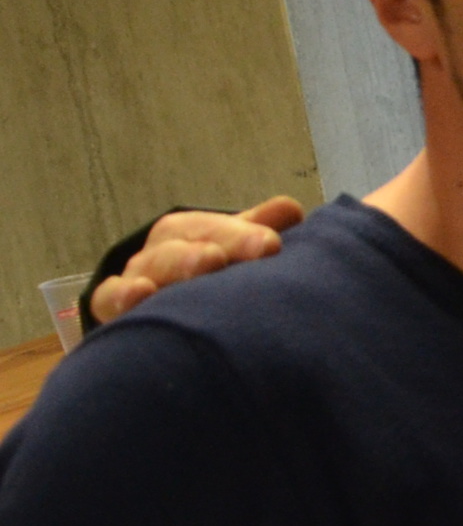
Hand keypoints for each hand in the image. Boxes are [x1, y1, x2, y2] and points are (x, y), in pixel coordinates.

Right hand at [89, 196, 307, 324]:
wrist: (156, 315)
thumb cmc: (208, 278)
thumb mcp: (232, 251)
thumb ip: (258, 233)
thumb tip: (290, 209)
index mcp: (189, 235)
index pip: (212, 229)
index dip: (240, 235)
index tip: (271, 245)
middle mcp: (159, 255)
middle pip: (180, 248)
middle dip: (208, 250)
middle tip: (226, 256)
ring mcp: (134, 282)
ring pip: (148, 269)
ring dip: (175, 266)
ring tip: (203, 264)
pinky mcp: (111, 313)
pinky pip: (108, 299)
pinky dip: (122, 296)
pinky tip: (141, 293)